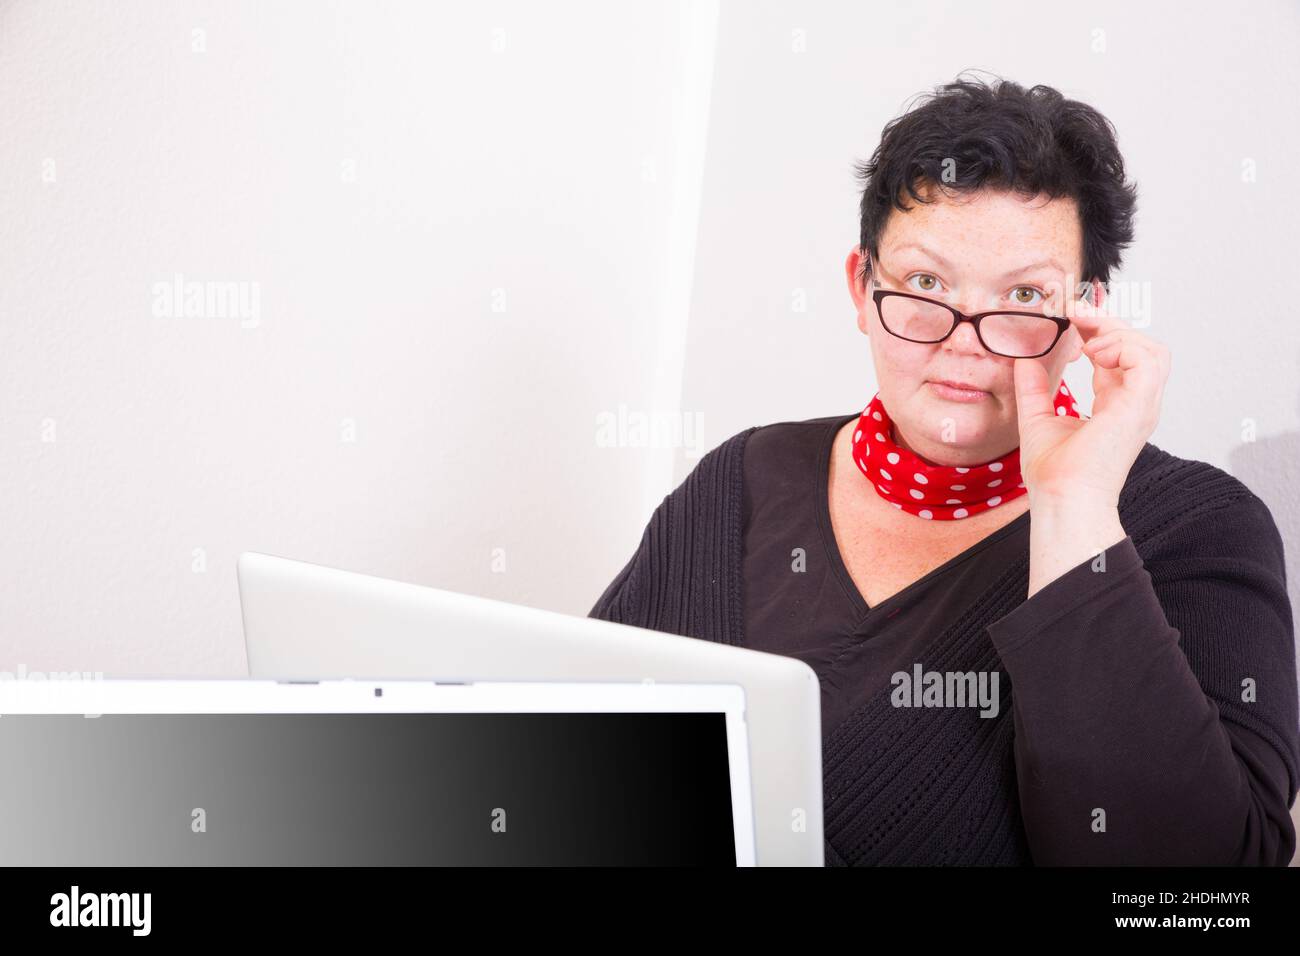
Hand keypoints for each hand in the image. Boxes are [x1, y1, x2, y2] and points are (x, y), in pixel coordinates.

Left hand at [1012, 298, 1170, 504]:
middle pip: (1139, 346)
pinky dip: (1122, 346)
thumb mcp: (1037, 417)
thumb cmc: (1053, 474)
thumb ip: (1034, 386)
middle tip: (1074, 311)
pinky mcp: (1140, 406)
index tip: (1071, 317)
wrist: (1060, 498)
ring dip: (1118, 333)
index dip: (1098, 331)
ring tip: (1085, 340)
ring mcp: (1141, 406)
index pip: (1119, 356)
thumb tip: (1024, 357)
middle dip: (1107, 323)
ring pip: (1152, 349)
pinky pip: (1148, 359)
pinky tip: (1093, 352)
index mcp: (1116, 405)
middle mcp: (1134, 404)